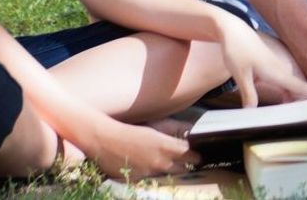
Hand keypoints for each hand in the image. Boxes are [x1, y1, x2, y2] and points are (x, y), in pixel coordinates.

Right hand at [82, 116, 197, 178]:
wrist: (106, 142)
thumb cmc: (132, 129)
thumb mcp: (156, 126)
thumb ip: (175, 130)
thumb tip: (191, 132)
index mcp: (166, 146)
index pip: (191, 155)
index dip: (196, 154)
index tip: (199, 153)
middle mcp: (160, 162)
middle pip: (183, 168)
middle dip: (188, 165)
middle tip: (190, 160)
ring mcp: (150, 173)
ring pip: (169, 174)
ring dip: (172, 169)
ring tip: (171, 162)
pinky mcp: (139, 180)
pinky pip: (153, 178)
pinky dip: (156, 174)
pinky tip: (152, 166)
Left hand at [216, 17, 306, 106]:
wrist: (233, 30)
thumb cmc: (237, 49)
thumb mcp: (240, 74)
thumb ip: (249, 95)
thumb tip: (253, 113)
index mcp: (277, 72)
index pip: (302, 88)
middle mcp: (281, 70)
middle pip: (301, 89)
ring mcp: (276, 67)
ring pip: (293, 86)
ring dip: (299, 98)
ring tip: (306, 113)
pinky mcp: (270, 67)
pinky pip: (285, 83)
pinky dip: (289, 93)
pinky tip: (287, 101)